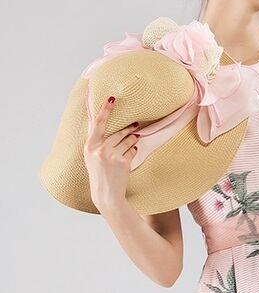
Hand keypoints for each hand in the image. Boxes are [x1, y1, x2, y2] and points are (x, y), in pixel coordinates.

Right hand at [83, 96, 139, 211]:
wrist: (106, 194)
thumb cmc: (99, 174)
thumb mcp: (91, 157)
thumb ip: (96, 142)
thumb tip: (102, 124)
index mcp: (89, 146)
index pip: (97, 123)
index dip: (105, 110)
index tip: (111, 99)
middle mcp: (99, 149)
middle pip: (117, 132)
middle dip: (128, 128)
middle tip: (135, 124)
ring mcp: (111, 156)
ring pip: (127, 140)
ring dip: (132, 138)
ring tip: (135, 137)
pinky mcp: (122, 162)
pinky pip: (132, 151)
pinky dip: (133, 151)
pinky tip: (132, 153)